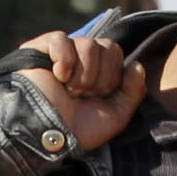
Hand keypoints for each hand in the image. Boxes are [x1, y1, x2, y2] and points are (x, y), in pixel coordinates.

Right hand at [16, 32, 145, 153]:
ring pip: (87, 44)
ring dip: (83, 73)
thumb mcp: (115, 116)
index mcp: (97, 72)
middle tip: (82, 95)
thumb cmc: (78, 130)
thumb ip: (133, 92)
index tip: (97, 96)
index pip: (115, 52)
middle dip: (99, 76)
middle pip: (106, 46)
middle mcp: (80, 60)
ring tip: (69, 90)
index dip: (112, 75)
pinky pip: (60, 39)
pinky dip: (64, 59)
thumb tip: (136, 65)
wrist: (48, 136)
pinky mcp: (40, 50)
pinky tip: (58, 76)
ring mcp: (60, 53)